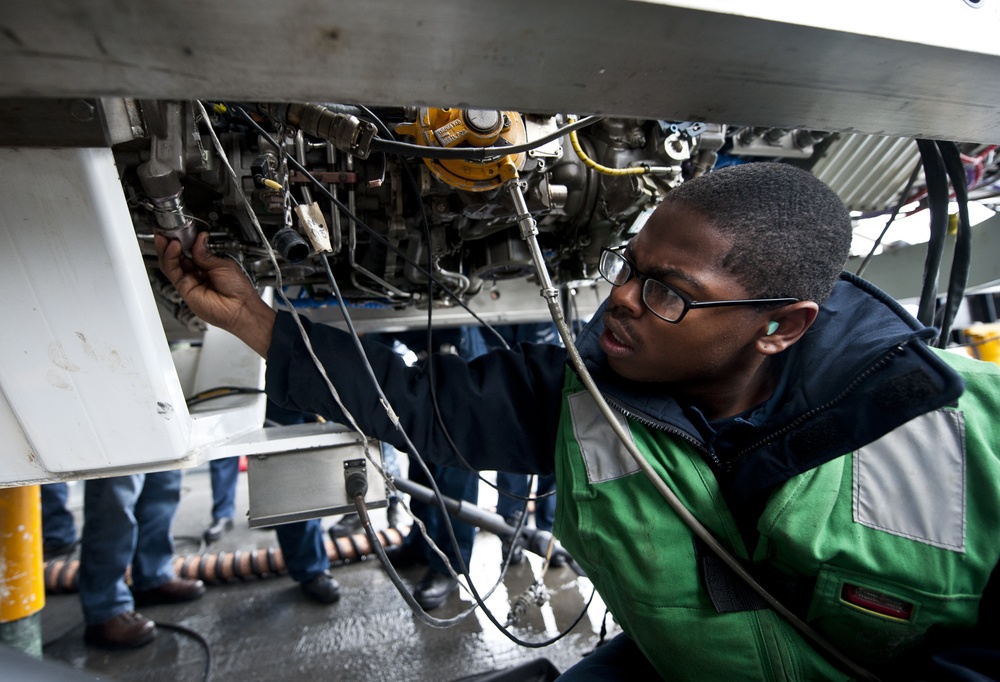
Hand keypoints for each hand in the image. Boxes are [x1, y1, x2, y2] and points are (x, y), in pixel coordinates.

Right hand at [155, 231, 275, 356]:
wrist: (240, 308)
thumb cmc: (238, 290)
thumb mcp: (222, 265)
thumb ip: (205, 253)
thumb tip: (199, 238)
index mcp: (207, 266)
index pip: (189, 251)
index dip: (182, 241)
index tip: (178, 230)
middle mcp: (196, 274)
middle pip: (176, 257)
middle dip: (169, 243)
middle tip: (165, 231)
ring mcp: (189, 282)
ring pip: (171, 264)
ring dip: (166, 249)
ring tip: (167, 237)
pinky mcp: (184, 289)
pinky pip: (173, 272)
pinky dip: (170, 258)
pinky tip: (173, 247)